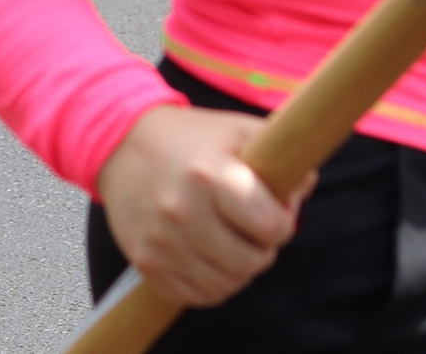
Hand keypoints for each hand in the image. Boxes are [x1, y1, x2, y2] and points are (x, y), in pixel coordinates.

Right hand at [95, 103, 310, 306]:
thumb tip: (305, 188)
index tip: (274, 212)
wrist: (119, 144)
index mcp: (209, 174)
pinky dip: (211, 283)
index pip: (271, 227)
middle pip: (251, 263)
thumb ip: (280, 153)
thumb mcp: (237, 130)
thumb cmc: (189, 138)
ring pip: (226, 285)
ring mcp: (161, 241)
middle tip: (254, 232)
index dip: (282, 222)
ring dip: (238, 270)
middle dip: (263, 250)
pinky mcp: (145, 261)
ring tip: (231, 243)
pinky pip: (196, 295)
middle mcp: (182, 211)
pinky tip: (209, 256)